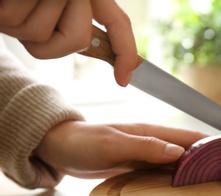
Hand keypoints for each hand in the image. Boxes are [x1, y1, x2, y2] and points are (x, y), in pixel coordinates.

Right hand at [0, 0, 136, 85]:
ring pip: (43, 33)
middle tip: (31, 15)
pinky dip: (5, 19)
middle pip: (78, 40)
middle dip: (52, 41)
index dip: (125, 53)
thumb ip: (77, 30)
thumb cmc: (16, 4)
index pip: (119, 22)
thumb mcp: (51, 17)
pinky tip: (4, 5)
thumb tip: (110, 67)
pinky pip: (20, 22)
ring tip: (12, 6)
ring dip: (21, 27)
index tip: (124, 80)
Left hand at [33, 121, 206, 178]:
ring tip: (216, 176)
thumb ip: (145, 147)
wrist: (62, 148)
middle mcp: (152, 141)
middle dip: (210, 155)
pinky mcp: (138, 165)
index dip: (212, 141)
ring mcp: (146, 154)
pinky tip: (186, 183)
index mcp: (151, 131)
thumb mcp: (114, 144)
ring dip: (196, 166)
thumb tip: (178, 151)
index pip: (189, 135)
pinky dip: (179, 175)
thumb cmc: (85, 142)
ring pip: (179, 160)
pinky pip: (164, 170)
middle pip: (188, 148)